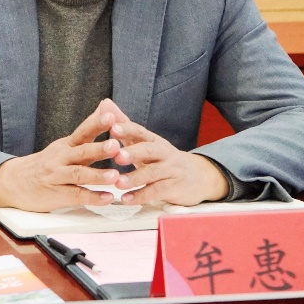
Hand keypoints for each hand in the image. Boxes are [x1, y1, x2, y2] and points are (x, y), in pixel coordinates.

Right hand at [0, 99, 131, 211]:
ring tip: (115, 176)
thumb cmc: (45, 164)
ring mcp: (57, 176)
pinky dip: (92, 197)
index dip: (97, 124)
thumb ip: (87, 130)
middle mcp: (61, 158)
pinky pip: (75, 195)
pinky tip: (107, 198)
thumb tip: (106, 105)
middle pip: (81, 152)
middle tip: (116, 146)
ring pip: (78, 174)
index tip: (113, 117)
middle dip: (99, 149)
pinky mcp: (55, 195)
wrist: (12, 181)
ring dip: (97, 176)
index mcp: (66, 145)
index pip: (83, 131)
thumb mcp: (64, 145)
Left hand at [109, 120, 228, 205]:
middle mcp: (163, 152)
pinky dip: (141, 196)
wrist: (198, 176)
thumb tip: (105, 103)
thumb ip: (124, 124)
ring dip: (135, 178)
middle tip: (117, 156)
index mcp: (153, 140)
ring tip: (118, 182)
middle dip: (133, 152)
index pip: (140, 131)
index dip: (127, 129)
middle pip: (149, 150)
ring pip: (153, 173)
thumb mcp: (144, 141)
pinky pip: (156, 192)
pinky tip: (126, 199)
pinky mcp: (174, 188)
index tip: (112, 127)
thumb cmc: (162, 157)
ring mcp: (170, 170)